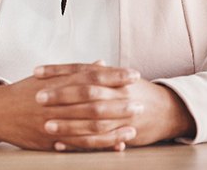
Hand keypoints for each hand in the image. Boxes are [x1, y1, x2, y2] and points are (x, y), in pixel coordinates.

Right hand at [0, 64, 140, 150]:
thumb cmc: (26, 90)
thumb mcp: (49, 76)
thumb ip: (77, 71)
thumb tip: (101, 63)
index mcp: (59, 81)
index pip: (92, 75)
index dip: (114, 75)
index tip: (133, 74)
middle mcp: (58, 101)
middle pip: (93, 101)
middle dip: (119, 102)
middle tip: (140, 102)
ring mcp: (54, 122)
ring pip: (89, 126)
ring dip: (114, 128)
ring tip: (133, 126)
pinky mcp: (51, 141)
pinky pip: (79, 145)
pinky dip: (99, 146)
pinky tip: (115, 145)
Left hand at [34, 62, 195, 150]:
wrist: (169, 109)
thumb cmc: (138, 92)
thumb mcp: (119, 77)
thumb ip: (99, 72)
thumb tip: (82, 62)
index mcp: (112, 75)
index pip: (82, 69)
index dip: (59, 70)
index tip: (37, 72)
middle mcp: (117, 91)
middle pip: (86, 91)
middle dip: (61, 94)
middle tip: (39, 96)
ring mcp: (121, 113)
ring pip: (91, 117)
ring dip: (68, 121)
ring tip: (46, 123)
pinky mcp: (124, 132)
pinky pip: (99, 139)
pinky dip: (79, 142)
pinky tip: (61, 143)